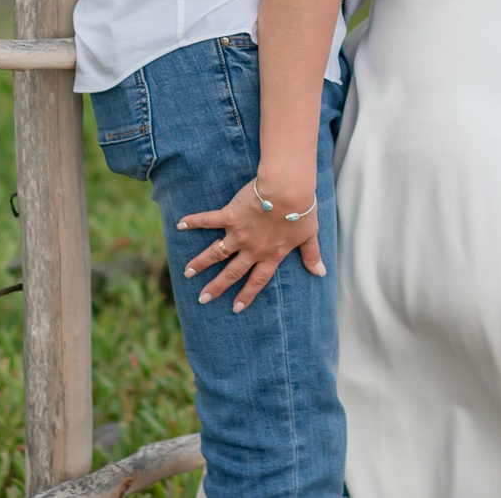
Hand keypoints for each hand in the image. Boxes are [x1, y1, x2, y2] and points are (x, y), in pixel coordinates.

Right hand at [175, 172, 324, 311]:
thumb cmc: (301, 211)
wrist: (287, 191)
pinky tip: (179, 225)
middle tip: (203, 298)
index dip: (247, 295)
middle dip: (216, 287)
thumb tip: (321, 273)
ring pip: (216, 253)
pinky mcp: (229, 216)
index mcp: (271, 256)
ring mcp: (238, 234)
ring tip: (187, 273)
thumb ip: (312, 255)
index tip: (236, 308)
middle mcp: (252, 250)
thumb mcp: (309, 235)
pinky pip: (208, 221)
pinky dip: (193, 222)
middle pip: (231, 273)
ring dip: (200, 263)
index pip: (257, 281)